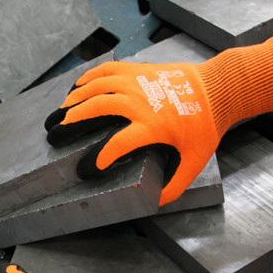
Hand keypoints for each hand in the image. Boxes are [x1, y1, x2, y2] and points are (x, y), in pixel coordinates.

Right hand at [45, 35, 272, 204]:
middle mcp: (140, 102)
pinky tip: (76, 88)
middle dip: (72, 122)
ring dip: (75, 99)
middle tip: (55, 134)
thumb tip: (155, 202)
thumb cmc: (205, 126)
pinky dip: (88, 78)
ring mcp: (138, 82)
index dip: (99, 158)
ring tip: (59, 113)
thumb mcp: (195, 161)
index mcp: (152, 126)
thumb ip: (175, 184)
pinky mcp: (138, 70)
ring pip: (98, 87)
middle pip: (98, 108)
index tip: (86, 169)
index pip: (117, 144)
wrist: (217, 88)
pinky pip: (107, 70)